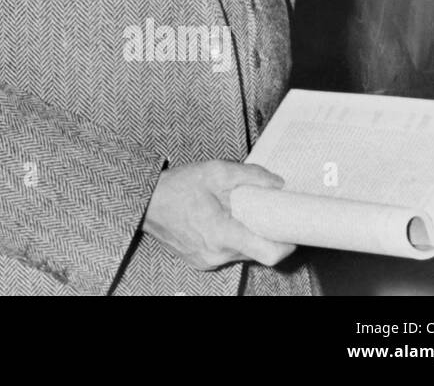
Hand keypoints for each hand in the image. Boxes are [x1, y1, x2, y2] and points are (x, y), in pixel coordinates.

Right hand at [142, 160, 294, 270]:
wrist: (144, 201)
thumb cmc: (175, 187)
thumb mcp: (215, 171)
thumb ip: (250, 176)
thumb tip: (278, 183)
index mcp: (221, 233)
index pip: (269, 253)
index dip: (286, 244)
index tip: (290, 229)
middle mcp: (216, 254)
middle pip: (257, 251)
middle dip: (262, 231)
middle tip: (258, 209)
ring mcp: (207, 261)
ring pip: (242, 252)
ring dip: (244, 234)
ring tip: (231, 211)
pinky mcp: (201, 262)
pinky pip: (227, 253)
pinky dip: (229, 238)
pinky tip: (217, 220)